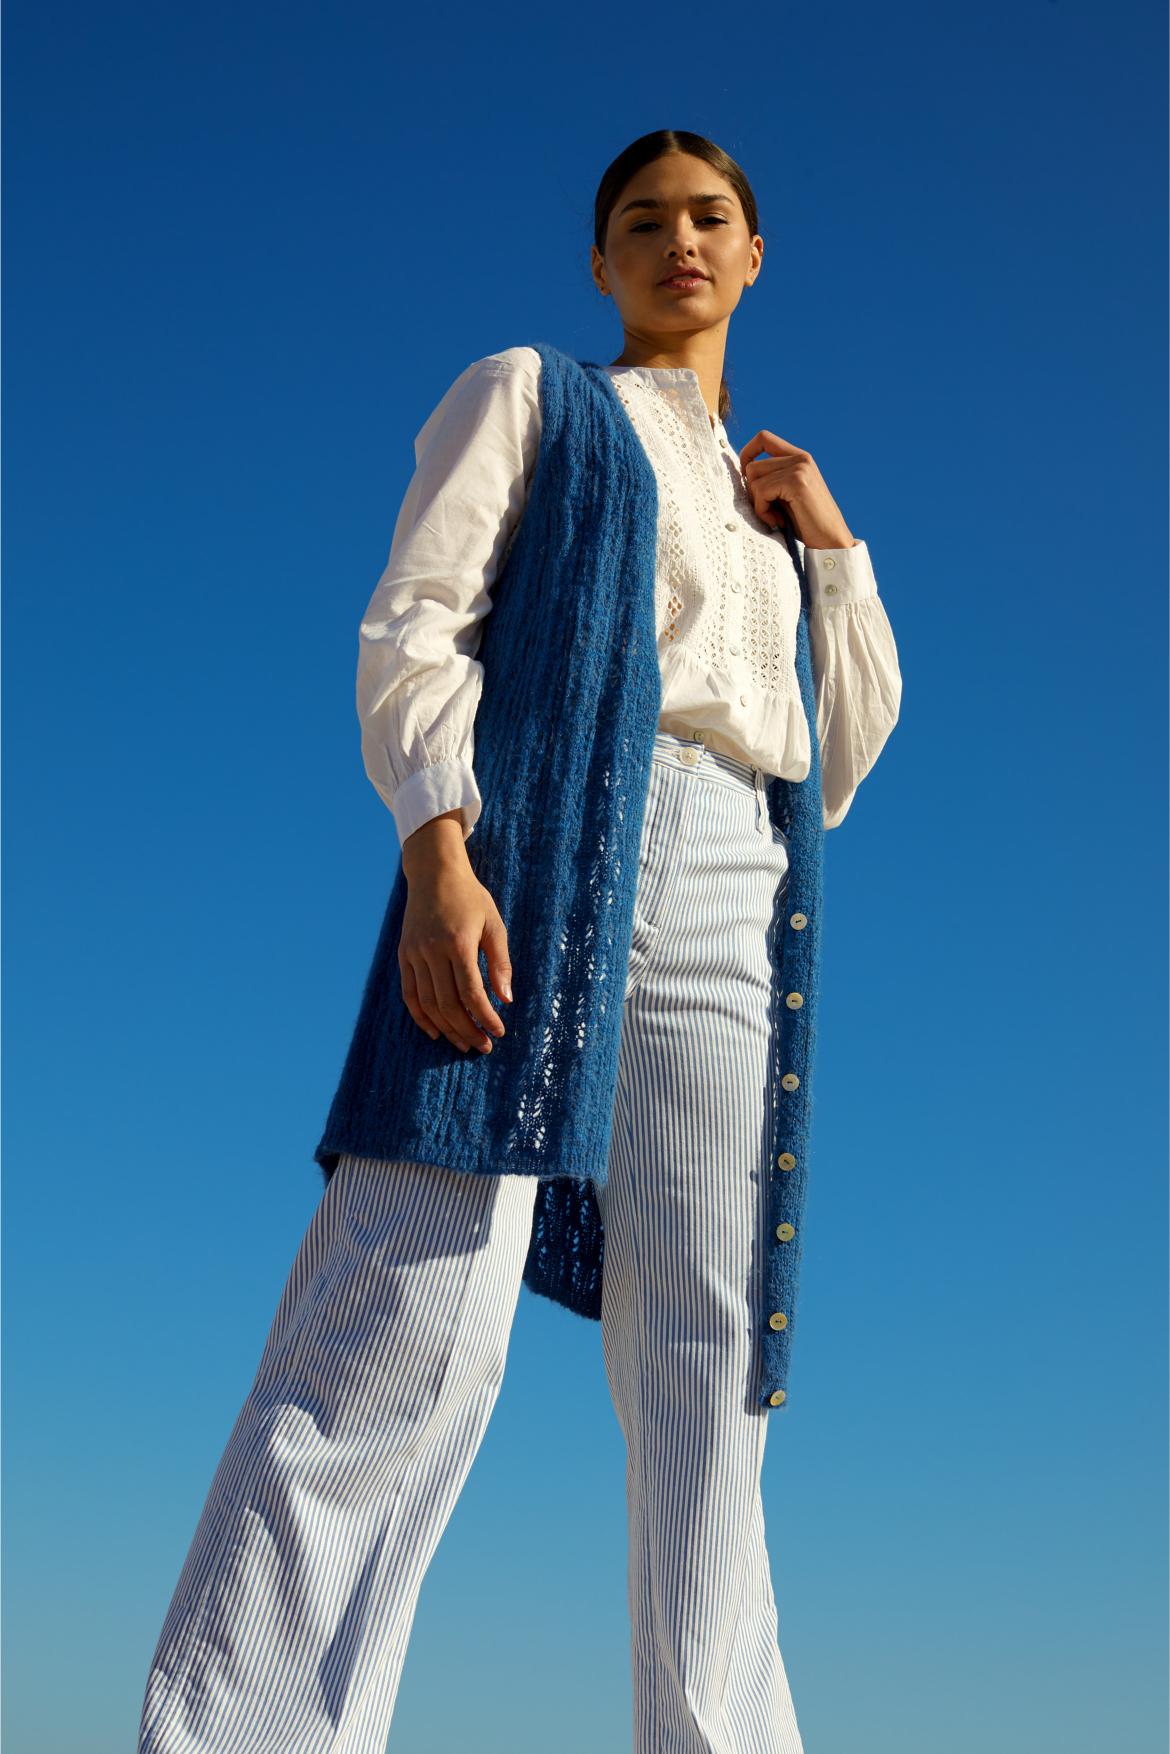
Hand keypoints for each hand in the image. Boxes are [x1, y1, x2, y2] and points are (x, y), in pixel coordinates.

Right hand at [398, 826, 511, 1052]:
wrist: (433, 873)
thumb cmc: (470, 898)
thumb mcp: (493, 925)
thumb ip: (500, 962)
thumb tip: (506, 999)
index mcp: (458, 942)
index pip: (471, 991)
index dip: (485, 1016)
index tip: (499, 1031)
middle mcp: (431, 950)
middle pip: (448, 1003)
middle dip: (467, 1030)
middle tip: (484, 1046)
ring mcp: (414, 954)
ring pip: (427, 1003)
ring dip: (446, 1028)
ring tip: (464, 1043)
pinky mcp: (403, 956)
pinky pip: (409, 994)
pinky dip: (420, 1017)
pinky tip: (435, 1031)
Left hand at [737, 430, 855, 548]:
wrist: (831, 541)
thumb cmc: (808, 524)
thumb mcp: (787, 495)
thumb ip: (772, 479)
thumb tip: (742, 472)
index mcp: (800, 458)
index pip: (764, 438)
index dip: (747, 452)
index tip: (744, 475)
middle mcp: (800, 458)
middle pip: (752, 465)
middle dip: (753, 492)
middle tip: (769, 511)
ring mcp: (799, 468)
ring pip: (753, 477)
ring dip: (758, 503)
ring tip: (775, 517)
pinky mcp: (796, 482)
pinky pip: (761, 491)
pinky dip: (763, 511)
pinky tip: (777, 522)